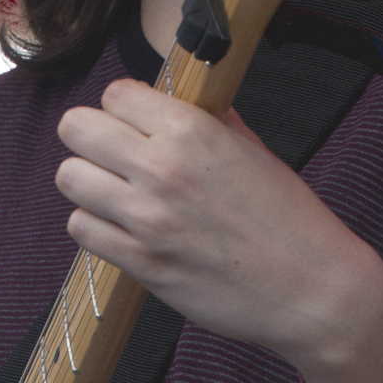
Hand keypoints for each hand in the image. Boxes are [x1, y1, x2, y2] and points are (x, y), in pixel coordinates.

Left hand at [55, 79, 382, 382]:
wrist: (312, 288)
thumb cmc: (290, 218)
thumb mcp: (253, 149)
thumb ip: (209, 119)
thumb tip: (181, 99)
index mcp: (191, 130)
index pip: (115, 93)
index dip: (124, 105)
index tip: (136, 120)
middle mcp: (161, 167)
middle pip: (76, 127)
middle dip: (92, 135)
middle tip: (114, 151)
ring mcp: (146, 217)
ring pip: (70, 176)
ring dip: (89, 180)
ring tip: (116, 189)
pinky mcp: (140, 262)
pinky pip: (81, 228)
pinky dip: (96, 224)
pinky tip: (122, 225)